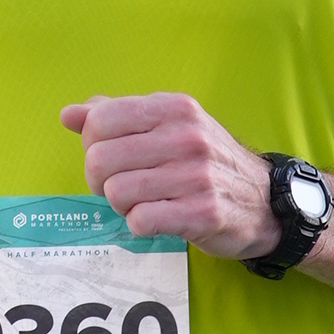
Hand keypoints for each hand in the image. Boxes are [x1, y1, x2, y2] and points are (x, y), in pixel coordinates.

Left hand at [61, 92, 277, 259]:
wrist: (264, 201)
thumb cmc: (205, 163)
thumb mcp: (168, 126)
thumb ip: (118, 116)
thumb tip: (69, 114)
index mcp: (174, 108)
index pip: (100, 120)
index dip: (93, 145)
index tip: (112, 158)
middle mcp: (186, 136)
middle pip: (100, 160)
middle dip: (100, 181)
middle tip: (122, 187)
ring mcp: (196, 175)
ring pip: (116, 192)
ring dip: (121, 206)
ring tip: (143, 202)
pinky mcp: (202, 212)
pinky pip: (141, 221)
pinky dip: (140, 224)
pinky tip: (158, 219)